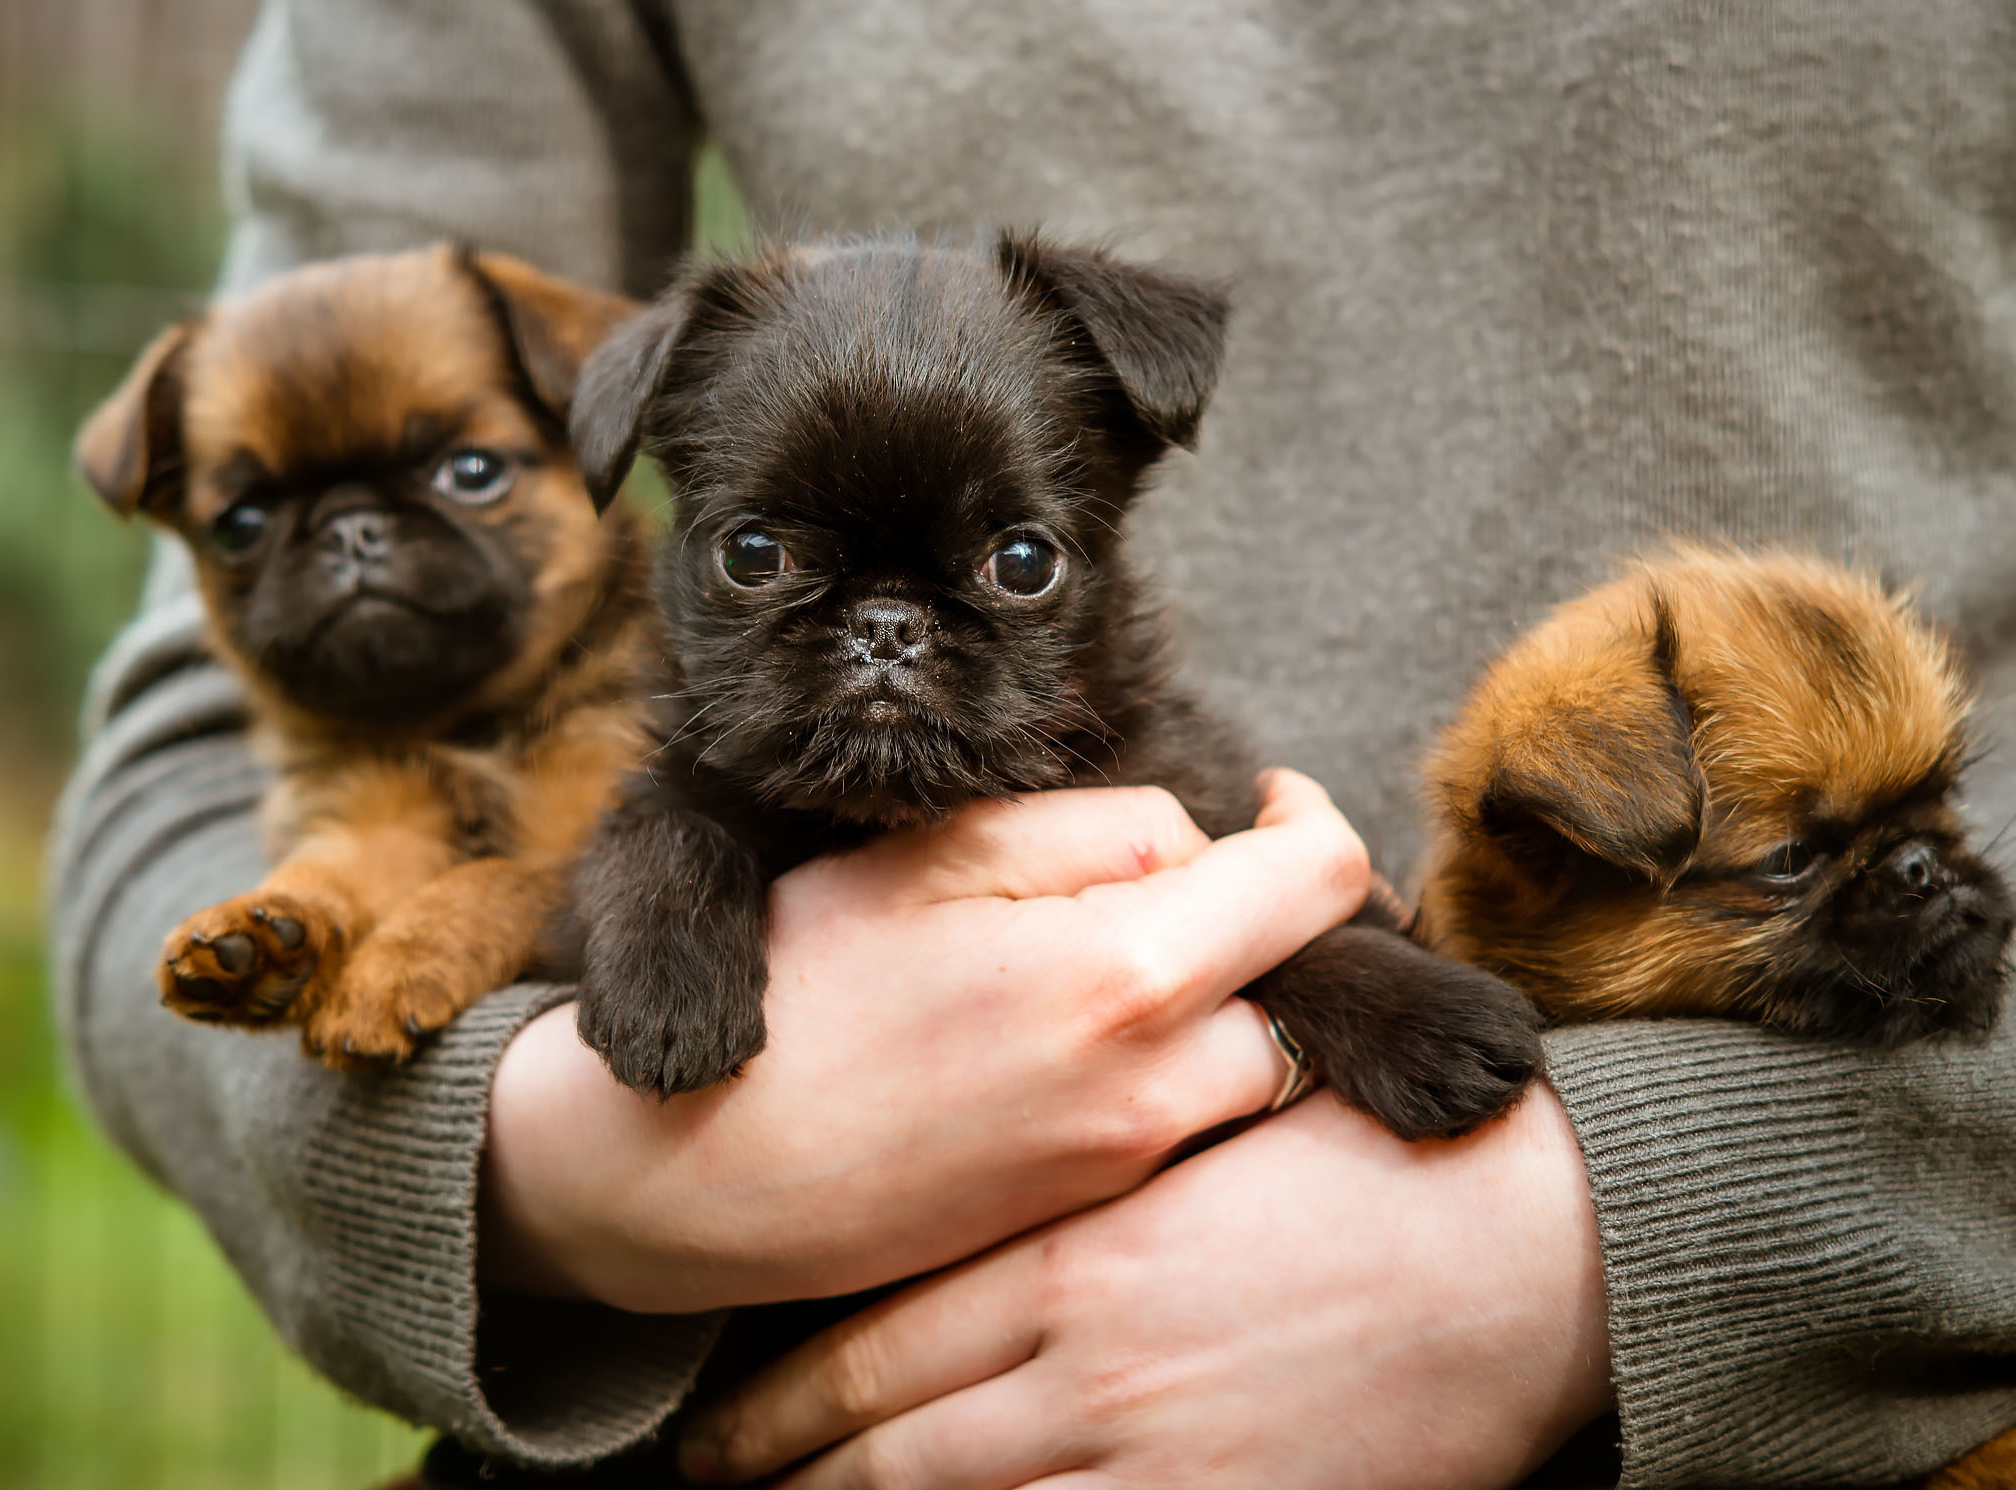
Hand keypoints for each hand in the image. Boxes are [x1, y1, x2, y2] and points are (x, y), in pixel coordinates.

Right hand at [479, 772, 1372, 1312]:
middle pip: (1301, 981)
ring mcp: (1131, 1168)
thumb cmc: (798, 993)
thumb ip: (1095, 828)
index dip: (1310, 815)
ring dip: (1227, 1002)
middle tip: (1185, 882)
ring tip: (1123, 961)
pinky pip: (1190, 1128)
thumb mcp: (934, 858)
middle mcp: (1159, 1088)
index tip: (1268, 798)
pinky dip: (1176, 1074)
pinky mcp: (1093, 1217)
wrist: (694, 1180)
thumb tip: (1204, 839)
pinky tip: (1077, 1042)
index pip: (1321, 880)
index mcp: (1128, 975)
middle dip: (1265, 920)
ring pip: (1258, 1063)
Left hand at [681, 1082, 1613, 1489]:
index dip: (782, 1394)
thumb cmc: (1381, 1165)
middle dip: (787, 1477)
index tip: (716, 1422)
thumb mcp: (1229, 1095)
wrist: (1530, 1261)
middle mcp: (1086, 1367)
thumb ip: (1121, 1092)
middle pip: (887, 1443)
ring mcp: (1144, 1457)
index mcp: (1077, 1249)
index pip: (883, 1338)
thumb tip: (1048, 1060)